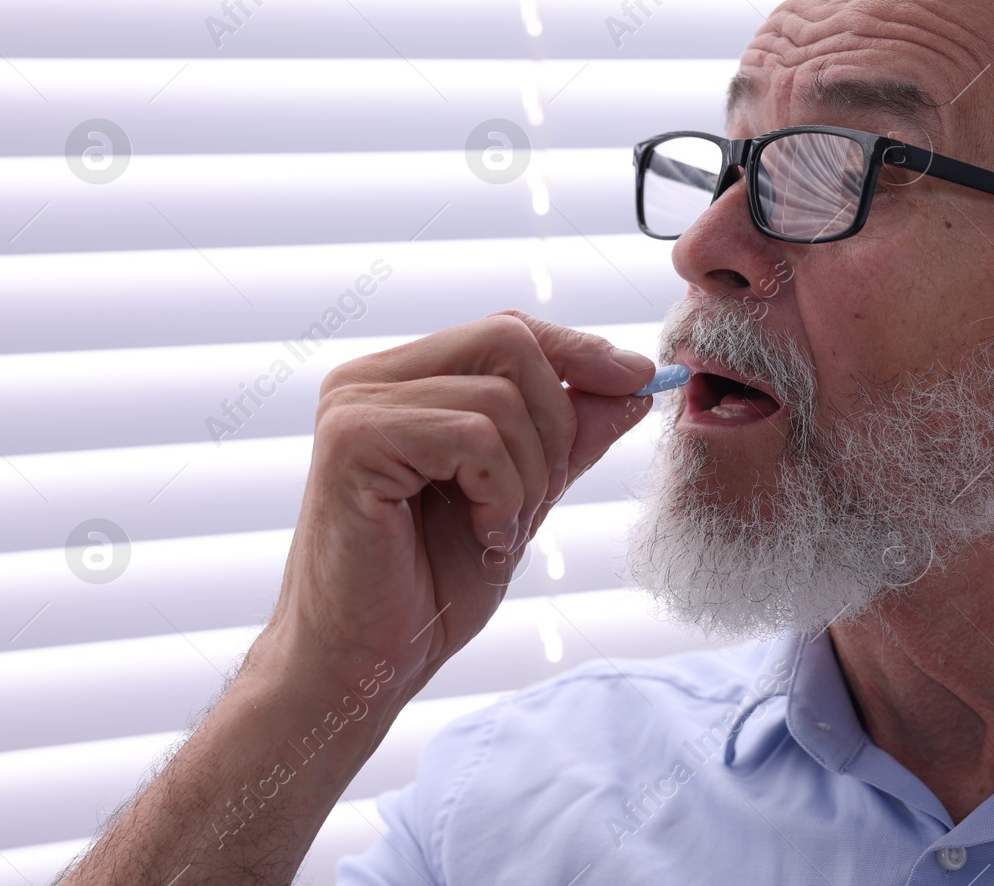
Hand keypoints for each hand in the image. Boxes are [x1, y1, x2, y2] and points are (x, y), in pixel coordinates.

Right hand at [260, 310, 654, 704]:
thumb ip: (570, 436)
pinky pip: (473, 435)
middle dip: (556, 421)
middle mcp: (369, 378)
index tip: (641, 379)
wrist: (361, 665)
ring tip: (498, 529)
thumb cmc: (427, 588)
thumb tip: (636, 381)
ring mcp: (354, 405)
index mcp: (402, 381)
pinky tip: (481, 535)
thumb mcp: (524, 498)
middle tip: (542, 496)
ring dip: (527, 476)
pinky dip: (500, 491)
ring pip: (499, 397)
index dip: (579, 350)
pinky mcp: (353, 440)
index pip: (507, 328)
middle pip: (509, 340)